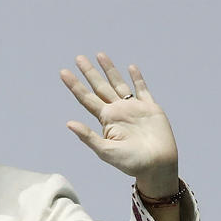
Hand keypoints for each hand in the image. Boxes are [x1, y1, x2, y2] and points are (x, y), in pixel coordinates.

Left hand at [59, 53, 179, 196]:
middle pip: (100, 87)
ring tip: (100, 55)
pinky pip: (142, 89)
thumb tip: (68, 123)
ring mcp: (134, 108)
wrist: (158, 165)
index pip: (86, 99)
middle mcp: (118, 111)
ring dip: (110, 70)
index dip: (75, 86)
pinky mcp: (150, 108)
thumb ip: (88, 137)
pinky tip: (131, 67)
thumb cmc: (131, 163)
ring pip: (119, 83)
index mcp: (106, 120)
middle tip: (78, 58)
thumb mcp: (106, 151)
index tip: (63, 72)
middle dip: (89, 72)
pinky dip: (137, 78)